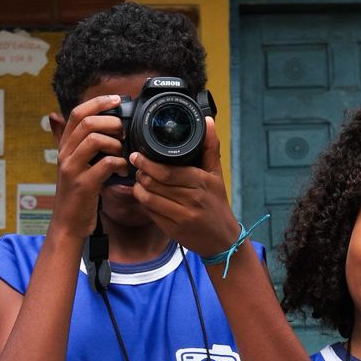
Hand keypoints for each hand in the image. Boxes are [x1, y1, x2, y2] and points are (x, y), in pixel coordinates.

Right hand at [51, 94, 128, 239]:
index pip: (77, 113)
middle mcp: (65, 155)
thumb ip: (79, 146)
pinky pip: (105, 164)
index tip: (116, 100)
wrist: (68, 225)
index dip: (97, 102)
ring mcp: (72, 169)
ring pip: (94, 139)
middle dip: (111, 121)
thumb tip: (79, 125)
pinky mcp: (83, 185)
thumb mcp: (74, 166)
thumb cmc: (77, 196)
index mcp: (64, 148)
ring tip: (123, 152)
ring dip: (115, 142)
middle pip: (86, 122)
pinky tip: (124, 169)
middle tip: (124, 131)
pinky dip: (119, 163)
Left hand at [130, 118, 240, 257]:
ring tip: (139, 180)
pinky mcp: (173, 230)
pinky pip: (151, 213)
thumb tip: (207, 121)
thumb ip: (209, 148)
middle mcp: (192, 200)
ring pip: (149, 199)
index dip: (148, 163)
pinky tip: (144, 195)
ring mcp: (181, 217)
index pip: (168, 171)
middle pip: (156, 184)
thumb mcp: (216, 175)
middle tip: (137, 165)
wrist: (222, 239)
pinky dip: (144, 203)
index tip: (138, 156)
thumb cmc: (217, 203)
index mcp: (201, 183)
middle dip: (141, 173)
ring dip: (139, 188)